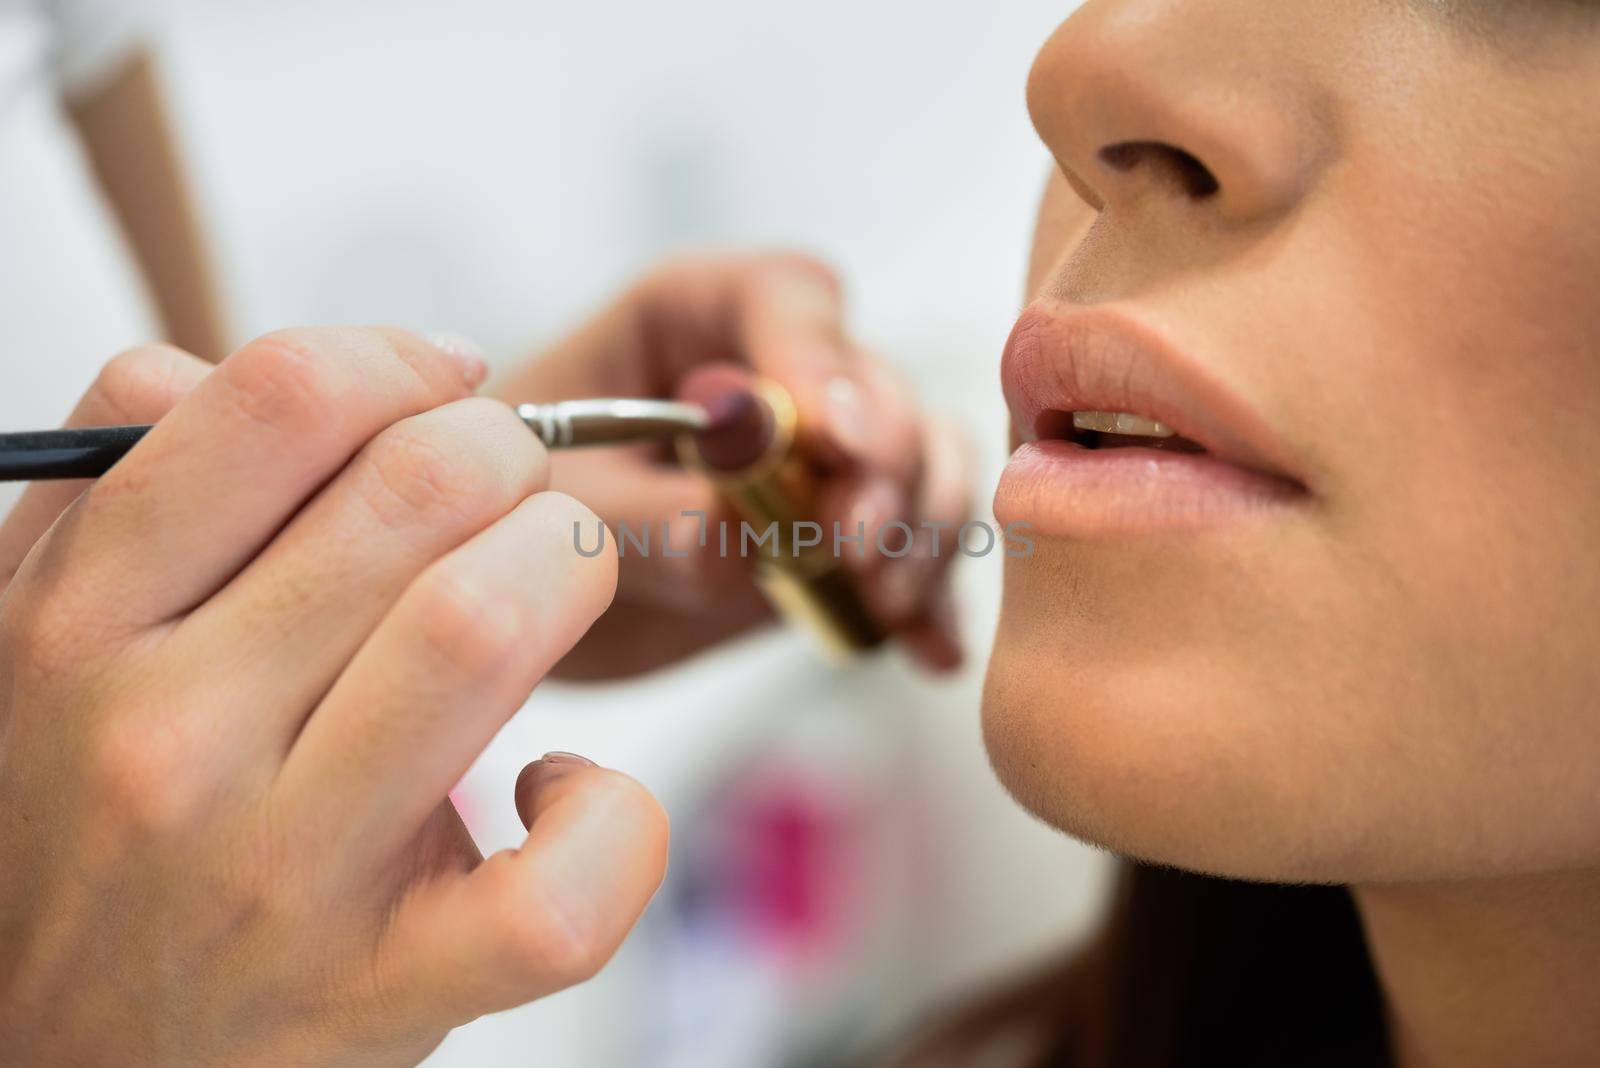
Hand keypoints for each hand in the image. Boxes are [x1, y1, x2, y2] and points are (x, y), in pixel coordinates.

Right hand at [0, 331, 666, 1064]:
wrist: (61, 1059)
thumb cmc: (87, 825)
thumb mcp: (43, 632)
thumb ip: (128, 477)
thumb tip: (321, 374)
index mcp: (83, 624)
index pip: (283, 399)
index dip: (401, 363)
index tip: (442, 392)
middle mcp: (168, 737)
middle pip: (423, 487)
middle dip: (513, 459)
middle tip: (510, 500)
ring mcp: (283, 874)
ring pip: (489, 623)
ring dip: (569, 570)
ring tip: (547, 597)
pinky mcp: (391, 989)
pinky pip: (563, 889)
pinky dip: (613, 818)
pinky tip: (563, 792)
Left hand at [495, 253, 970, 678]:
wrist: (507, 594)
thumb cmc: (502, 516)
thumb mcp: (552, 514)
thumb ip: (643, 518)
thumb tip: (737, 536)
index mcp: (690, 316)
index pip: (786, 297)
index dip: (822, 360)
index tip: (836, 438)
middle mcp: (772, 371)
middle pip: (875, 387)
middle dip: (886, 465)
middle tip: (856, 544)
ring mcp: (816, 455)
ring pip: (921, 460)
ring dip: (920, 529)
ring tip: (882, 601)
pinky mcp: (835, 532)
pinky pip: (913, 547)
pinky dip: (929, 599)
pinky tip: (928, 652)